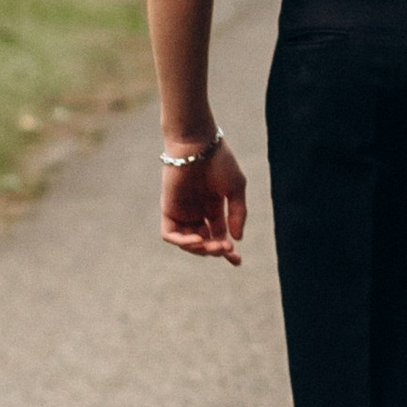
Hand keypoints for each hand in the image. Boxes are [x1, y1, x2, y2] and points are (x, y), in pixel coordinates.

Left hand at [161, 138, 247, 265]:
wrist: (198, 145)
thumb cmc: (219, 161)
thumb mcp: (236, 189)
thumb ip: (237, 213)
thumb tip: (237, 238)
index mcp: (214, 208)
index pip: (219, 236)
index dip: (228, 251)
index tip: (237, 261)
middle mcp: (197, 212)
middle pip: (205, 242)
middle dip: (215, 250)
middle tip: (225, 248)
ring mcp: (182, 212)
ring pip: (187, 242)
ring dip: (199, 249)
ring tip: (211, 245)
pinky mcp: (168, 209)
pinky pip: (170, 234)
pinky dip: (182, 242)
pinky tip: (196, 240)